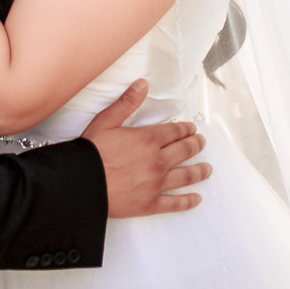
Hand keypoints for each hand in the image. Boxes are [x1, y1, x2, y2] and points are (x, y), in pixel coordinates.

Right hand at [82, 79, 209, 217]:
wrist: (82, 184)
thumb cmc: (91, 152)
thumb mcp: (106, 120)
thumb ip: (127, 102)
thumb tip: (142, 84)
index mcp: (148, 139)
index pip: (174, 131)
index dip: (185, 128)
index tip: (192, 128)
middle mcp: (157, 161)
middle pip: (184, 151)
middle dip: (195, 145)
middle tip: (201, 142)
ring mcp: (156, 184)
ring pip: (186, 176)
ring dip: (199, 171)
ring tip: (207, 168)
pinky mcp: (151, 204)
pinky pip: (175, 203)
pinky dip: (188, 201)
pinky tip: (196, 199)